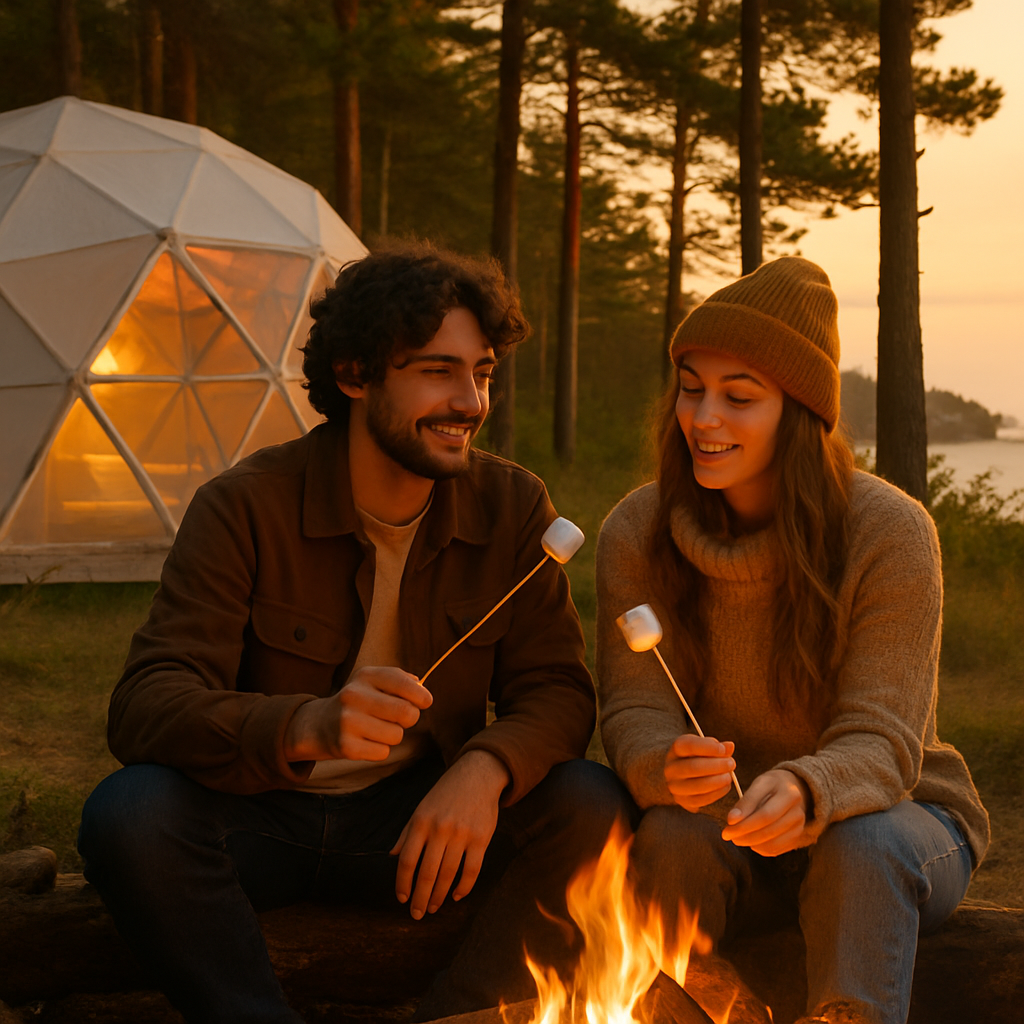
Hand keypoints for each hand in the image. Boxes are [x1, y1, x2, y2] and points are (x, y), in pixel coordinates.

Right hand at [283, 666, 431, 761]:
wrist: (321, 723)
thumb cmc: (359, 701)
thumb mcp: (374, 682)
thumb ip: (401, 680)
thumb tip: (421, 687)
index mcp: (366, 676)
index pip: (404, 684)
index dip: (422, 696)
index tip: (424, 702)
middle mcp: (354, 695)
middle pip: (406, 712)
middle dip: (410, 718)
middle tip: (400, 718)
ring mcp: (348, 721)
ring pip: (396, 735)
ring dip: (393, 735)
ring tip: (377, 729)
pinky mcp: (346, 746)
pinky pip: (383, 752)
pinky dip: (380, 749)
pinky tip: (366, 740)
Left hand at [391, 750, 509, 919]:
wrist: (477, 774)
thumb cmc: (446, 793)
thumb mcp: (422, 808)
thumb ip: (407, 832)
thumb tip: (392, 856)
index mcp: (421, 822)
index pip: (406, 860)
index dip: (403, 883)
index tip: (402, 899)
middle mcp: (440, 829)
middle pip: (427, 873)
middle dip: (420, 898)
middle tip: (417, 914)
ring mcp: (462, 834)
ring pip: (448, 874)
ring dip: (439, 896)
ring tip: (434, 908)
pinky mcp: (481, 838)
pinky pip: (471, 870)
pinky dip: (464, 887)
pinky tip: (456, 896)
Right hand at [664, 734, 736, 811]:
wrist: (682, 774)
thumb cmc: (697, 756)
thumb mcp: (704, 746)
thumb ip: (716, 746)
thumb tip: (730, 746)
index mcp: (675, 749)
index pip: (689, 745)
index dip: (708, 747)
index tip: (724, 749)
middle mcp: (671, 768)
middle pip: (693, 767)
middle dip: (716, 766)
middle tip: (731, 764)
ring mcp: (675, 786)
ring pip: (697, 785)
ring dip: (718, 781)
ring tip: (729, 777)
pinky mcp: (683, 800)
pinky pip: (701, 800)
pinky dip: (716, 793)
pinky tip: (726, 786)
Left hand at [721, 769, 809, 856]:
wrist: (791, 790)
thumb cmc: (772, 785)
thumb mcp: (760, 783)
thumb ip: (746, 801)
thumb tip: (732, 820)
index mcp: (790, 795)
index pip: (766, 815)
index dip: (745, 824)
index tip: (727, 826)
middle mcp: (798, 814)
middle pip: (769, 831)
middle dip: (745, 835)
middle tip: (727, 835)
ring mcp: (799, 829)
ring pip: (772, 844)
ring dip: (750, 843)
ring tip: (736, 837)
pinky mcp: (795, 839)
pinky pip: (775, 850)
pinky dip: (759, 848)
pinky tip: (750, 840)